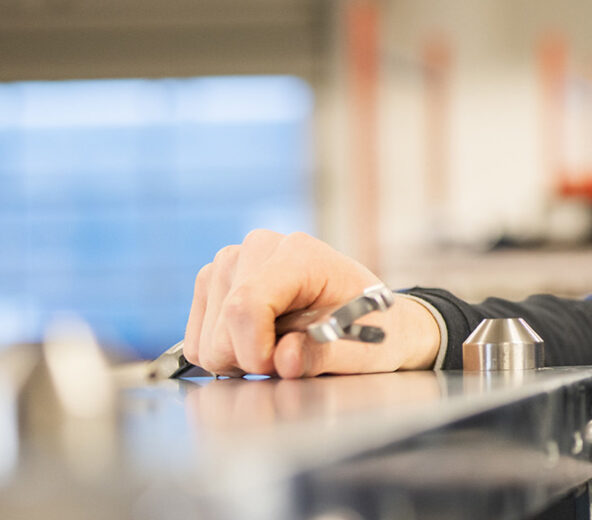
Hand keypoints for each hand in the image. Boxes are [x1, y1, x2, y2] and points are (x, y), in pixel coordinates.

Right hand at [186, 230, 440, 377]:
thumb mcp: (363, 349)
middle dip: (252, 357)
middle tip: (292, 357)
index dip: (255, 351)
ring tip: (278, 348)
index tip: (280, 369)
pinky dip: (224, 352)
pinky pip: (196, 339)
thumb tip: (284, 360)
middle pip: (224, 324)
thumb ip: (324, 356)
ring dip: (239, 356)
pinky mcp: (213, 281)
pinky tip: (259, 343)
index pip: (246, 306)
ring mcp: (231, 260)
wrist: (370, 315)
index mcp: (301, 254)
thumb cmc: (370, 328)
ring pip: (205, 337)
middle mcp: (260, 247)